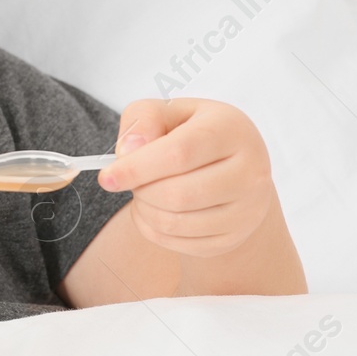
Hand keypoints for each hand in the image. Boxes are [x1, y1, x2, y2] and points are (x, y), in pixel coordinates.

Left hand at [96, 97, 275, 259]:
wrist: (236, 168)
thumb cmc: (195, 133)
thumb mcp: (170, 111)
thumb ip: (143, 118)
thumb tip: (128, 151)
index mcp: (231, 130)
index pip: (179, 154)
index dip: (137, 168)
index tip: (107, 178)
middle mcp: (250, 171)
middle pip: (178, 194)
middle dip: (141, 190)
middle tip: (130, 181)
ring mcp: (247, 209)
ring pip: (177, 223)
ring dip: (145, 210)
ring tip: (142, 193)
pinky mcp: (235, 236)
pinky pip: (181, 244)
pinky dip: (154, 230)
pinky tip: (153, 210)